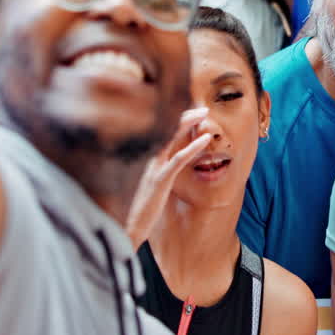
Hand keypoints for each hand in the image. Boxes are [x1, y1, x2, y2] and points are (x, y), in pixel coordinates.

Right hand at [123, 107, 209, 246]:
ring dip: (189, 122)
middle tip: (203, 108)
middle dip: (185, 114)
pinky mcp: (161, 179)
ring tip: (205, 114)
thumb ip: (163, 171)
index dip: (178, 119)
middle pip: (166, 128)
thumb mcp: (156, 186)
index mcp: (150, 159)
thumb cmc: (144, 208)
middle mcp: (150, 158)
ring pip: (171, 136)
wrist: (130, 227)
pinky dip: (193, 146)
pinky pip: (179, 159)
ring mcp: (154, 167)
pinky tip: (205, 139)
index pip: (163, 132)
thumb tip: (175, 164)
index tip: (193, 111)